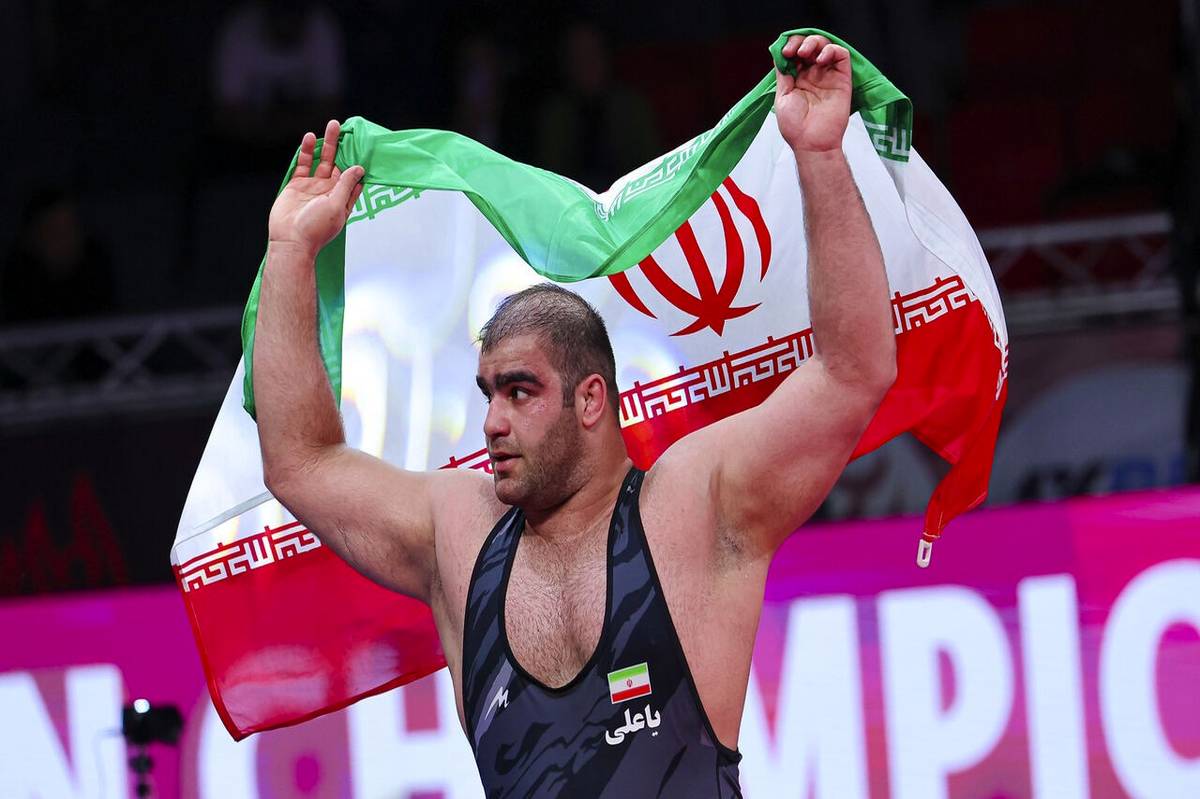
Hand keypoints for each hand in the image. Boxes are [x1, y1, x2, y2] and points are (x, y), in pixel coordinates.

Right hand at [268, 119, 365, 255]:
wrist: (290, 239)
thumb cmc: (315, 228)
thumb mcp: (336, 205)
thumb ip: (346, 185)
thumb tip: (358, 169)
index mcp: (342, 199)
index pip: (353, 178)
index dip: (357, 162)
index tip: (363, 146)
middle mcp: (329, 192)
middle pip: (338, 164)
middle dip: (342, 147)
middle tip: (345, 129)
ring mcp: (313, 187)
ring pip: (322, 161)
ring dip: (327, 144)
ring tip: (332, 126)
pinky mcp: (297, 185)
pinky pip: (303, 164)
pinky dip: (307, 151)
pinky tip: (311, 138)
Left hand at [774, 35, 851, 153]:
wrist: (812, 143)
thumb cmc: (795, 126)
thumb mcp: (783, 96)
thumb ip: (784, 74)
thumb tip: (780, 54)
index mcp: (798, 79)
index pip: (795, 53)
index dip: (790, 46)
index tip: (784, 53)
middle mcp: (813, 75)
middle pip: (810, 46)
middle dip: (801, 42)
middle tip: (794, 51)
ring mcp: (828, 76)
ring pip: (825, 46)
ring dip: (815, 43)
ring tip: (805, 52)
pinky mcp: (842, 79)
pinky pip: (841, 55)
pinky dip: (831, 50)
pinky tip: (820, 59)